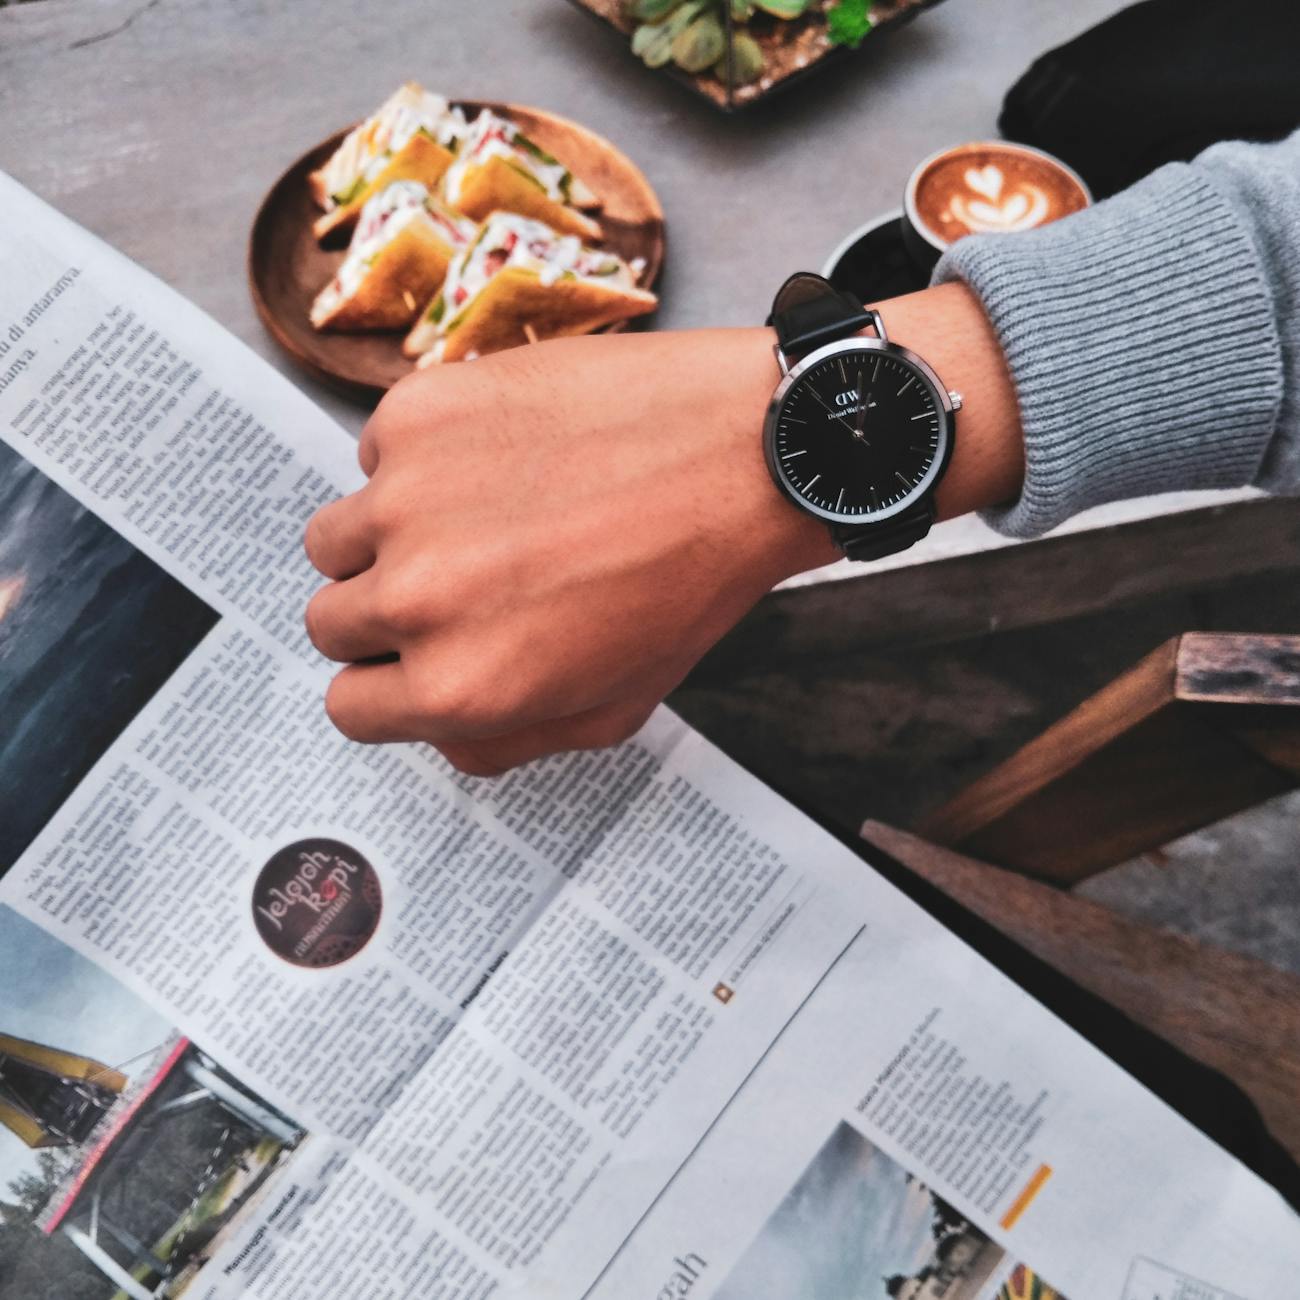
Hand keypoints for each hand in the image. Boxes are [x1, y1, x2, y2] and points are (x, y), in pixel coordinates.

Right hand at [303, 284, 1020, 774]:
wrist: (741, 452)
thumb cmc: (688, 583)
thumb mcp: (611, 709)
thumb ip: (503, 741)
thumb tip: (434, 729)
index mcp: (459, 688)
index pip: (348, 706)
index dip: (388, 683)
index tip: (416, 656)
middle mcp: (417, 598)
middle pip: (330, 622)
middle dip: (383, 614)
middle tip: (456, 583)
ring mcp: (406, 496)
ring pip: (335, 537)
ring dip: (385, 537)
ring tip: (472, 519)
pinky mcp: (417, 412)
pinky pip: (375, 452)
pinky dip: (419, 460)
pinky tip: (501, 457)